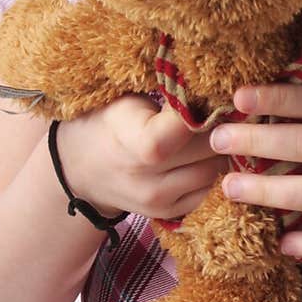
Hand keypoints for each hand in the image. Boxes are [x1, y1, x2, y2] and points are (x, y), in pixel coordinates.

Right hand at [55, 94, 228, 220]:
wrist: (81, 168)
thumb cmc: (108, 122)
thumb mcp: (129, 101)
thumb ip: (171, 98)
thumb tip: (214, 88)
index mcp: (141, 144)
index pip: (192, 125)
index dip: (206, 106)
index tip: (209, 93)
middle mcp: (151, 180)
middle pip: (212, 148)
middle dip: (220, 126)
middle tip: (218, 109)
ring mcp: (160, 201)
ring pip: (216, 170)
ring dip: (219, 150)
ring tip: (209, 131)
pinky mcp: (169, 214)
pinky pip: (209, 189)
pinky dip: (210, 170)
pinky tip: (199, 155)